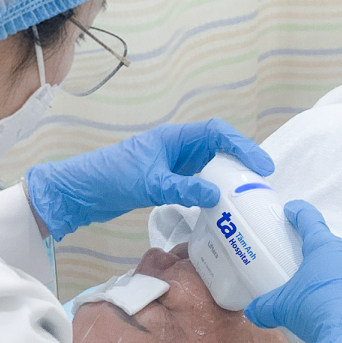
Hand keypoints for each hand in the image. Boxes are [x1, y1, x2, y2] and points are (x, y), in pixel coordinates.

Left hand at [25, 119, 272, 239]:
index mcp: (174, 138)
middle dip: (241, 163)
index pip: (217, 133)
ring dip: (227, 180)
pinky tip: (219, 208)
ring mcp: (172, 165)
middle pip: (218, 149)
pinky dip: (211, 192)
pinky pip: (197, 183)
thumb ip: (182, 188)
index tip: (261, 164)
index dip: (242, 145)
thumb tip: (217, 195)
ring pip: (209, 168)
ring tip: (247, 198)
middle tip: (261, 185)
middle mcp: (176, 148)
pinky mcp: (166, 182)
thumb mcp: (149, 183)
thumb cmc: (110, 177)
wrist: (80, 192)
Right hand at [245, 200, 341, 342]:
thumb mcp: (284, 309)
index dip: (299, 214)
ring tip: (339, 306)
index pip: (309, 221)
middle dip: (326, 263)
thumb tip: (253, 313)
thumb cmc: (316, 310)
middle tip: (314, 283)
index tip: (293, 211)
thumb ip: (266, 308)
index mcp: (325, 248)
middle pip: (336, 251)